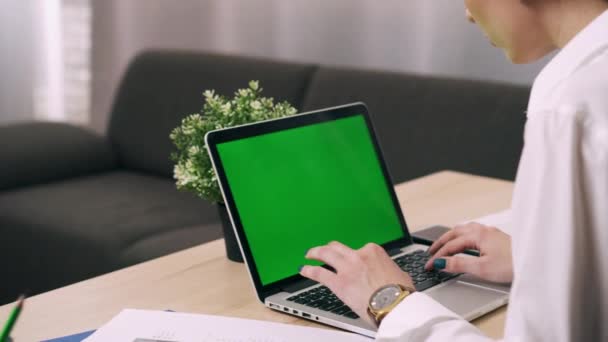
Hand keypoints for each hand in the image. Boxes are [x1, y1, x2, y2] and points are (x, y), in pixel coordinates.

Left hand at [299, 241, 413, 324]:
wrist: (395, 305)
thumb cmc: (400, 293)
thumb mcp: (399, 274)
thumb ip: (389, 269)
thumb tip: (391, 274)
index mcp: (374, 251)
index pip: (360, 249)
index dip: (355, 256)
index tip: (352, 261)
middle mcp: (358, 256)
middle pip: (338, 247)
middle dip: (330, 248)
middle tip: (324, 251)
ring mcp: (347, 268)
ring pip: (326, 254)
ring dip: (315, 252)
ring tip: (309, 254)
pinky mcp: (338, 283)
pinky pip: (319, 273)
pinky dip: (309, 270)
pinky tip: (303, 270)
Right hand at [425, 222, 512, 282]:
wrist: (536, 263)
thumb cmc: (513, 265)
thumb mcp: (481, 268)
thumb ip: (459, 264)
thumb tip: (441, 263)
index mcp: (477, 235)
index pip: (450, 244)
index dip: (437, 255)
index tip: (429, 265)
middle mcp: (483, 230)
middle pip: (454, 232)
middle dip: (441, 242)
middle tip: (430, 252)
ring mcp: (491, 232)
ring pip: (464, 229)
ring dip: (451, 236)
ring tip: (444, 244)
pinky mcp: (497, 237)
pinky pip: (473, 231)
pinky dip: (462, 236)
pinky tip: (466, 242)